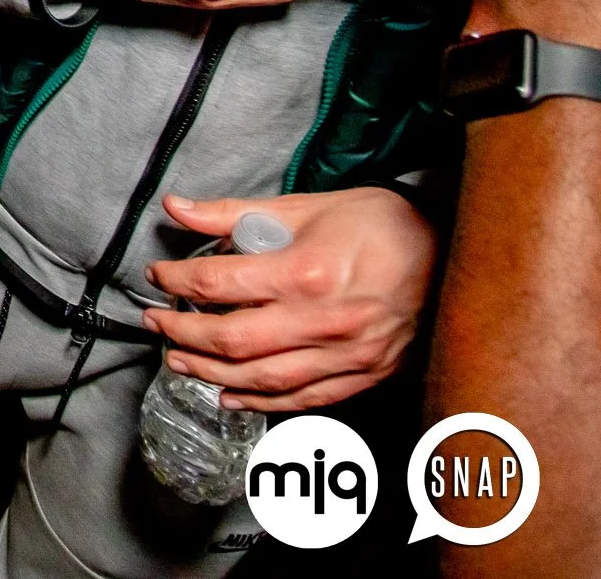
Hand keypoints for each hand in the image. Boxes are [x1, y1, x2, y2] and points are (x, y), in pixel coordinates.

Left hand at [142, 187, 435, 410]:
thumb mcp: (306, 206)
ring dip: (211, 374)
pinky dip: (260, 401)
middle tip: (154, 324)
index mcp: (306, 273)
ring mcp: (346, 355)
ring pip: (262, 378)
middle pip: (232, 340)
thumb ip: (235, 212)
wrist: (453, 253)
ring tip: (178, 362)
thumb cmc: (379, 224)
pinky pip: (303, 399)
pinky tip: (230, 395)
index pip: (219, 284)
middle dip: (183, 334)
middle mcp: (323, 321)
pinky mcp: (364, 375)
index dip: (177, 282)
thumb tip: (177, 206)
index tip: (157, 277)